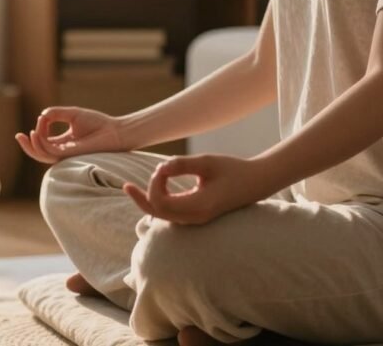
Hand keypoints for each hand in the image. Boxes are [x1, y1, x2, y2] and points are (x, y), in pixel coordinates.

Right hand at [15, 106, 127, 163]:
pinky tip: (37, 132)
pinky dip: (40, 143)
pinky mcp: (70, 154)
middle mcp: (63, 150)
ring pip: (42, 155)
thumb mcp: (72, 114)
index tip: (43, 117)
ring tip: (29, 133)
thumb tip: (41, 116)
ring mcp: (66, 154)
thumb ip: (56, 113)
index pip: (44, 141)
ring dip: (32, 145)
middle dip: (27, 146)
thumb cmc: (98, 123)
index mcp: (63, 143)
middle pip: (39, 153)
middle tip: (18, 136)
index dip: (39, 129)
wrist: (115, 131)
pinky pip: (49, 152)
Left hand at [123, 154, 269, 224]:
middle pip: (157, 214)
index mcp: (198, 207)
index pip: (161, 203)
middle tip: (126, 186)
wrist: (257, 181)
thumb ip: (182, 165)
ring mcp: (197, 219)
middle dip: (141, 198)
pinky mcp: (197, 216)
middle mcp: (195, 217)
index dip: (154, 184)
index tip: (163, 167)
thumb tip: (159, 169)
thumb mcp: (207, 163)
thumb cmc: (233, 169)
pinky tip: (151, 193)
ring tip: (132, 189)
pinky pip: (171, 215)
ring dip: (148, 200)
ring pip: (163, 216)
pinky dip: (158, 203)